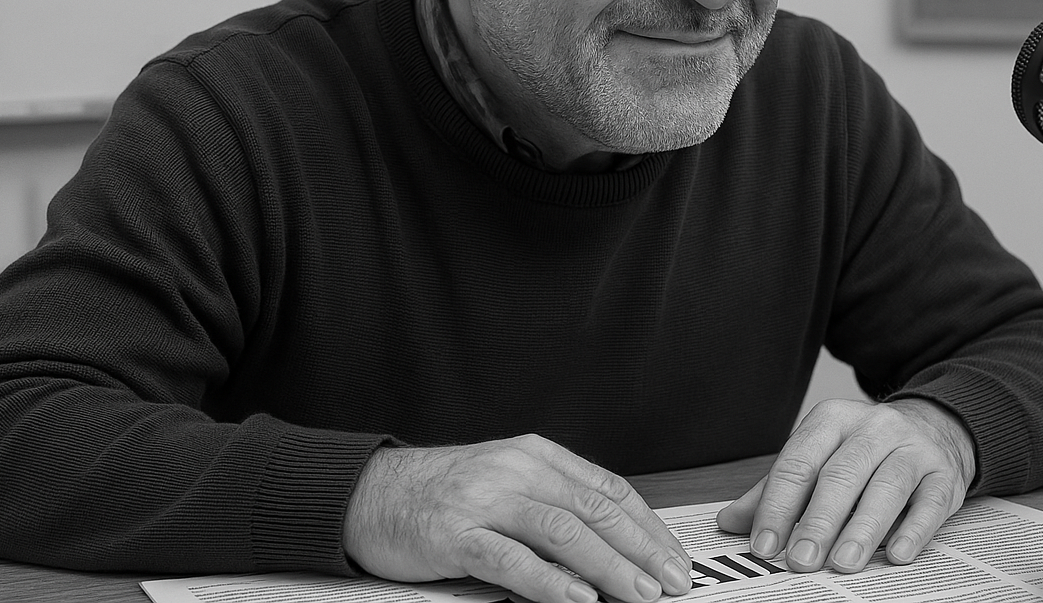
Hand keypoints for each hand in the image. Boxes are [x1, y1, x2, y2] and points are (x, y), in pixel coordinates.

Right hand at [342, 434, 693, 602]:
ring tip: (641, 595)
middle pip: (595, 510)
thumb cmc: (442, 494)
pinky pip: (512, 559)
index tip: (675, 559)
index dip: (648, 527)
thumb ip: (555, 503)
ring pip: (563, 532)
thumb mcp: (507, 482)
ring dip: (610, 567)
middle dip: (642, 550)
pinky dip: (551, 582)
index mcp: (537, 455)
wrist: (368, 493)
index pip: (609, 490)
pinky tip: (579, 599)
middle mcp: (518, 470)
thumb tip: (614, 545)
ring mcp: (486, 499)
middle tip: (673, 583)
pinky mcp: (456, 533)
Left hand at [716, 398, 974, 573]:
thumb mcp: (820, 457)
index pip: (799, 461)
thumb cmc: (864, 451)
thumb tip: (729, 521)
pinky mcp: (943, 473)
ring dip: (863, 528)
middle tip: (801, 560)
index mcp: (832, 420)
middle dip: (819, 520)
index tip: (763, 545)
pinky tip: (897, 554)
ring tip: (843, 561)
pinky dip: (914, 529)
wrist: (935, 426)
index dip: (778, 505)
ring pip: (886, 486)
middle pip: (841, 474)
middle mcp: (872, 427)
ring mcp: (911, 447)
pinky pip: (930, 501)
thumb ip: (778, 489)